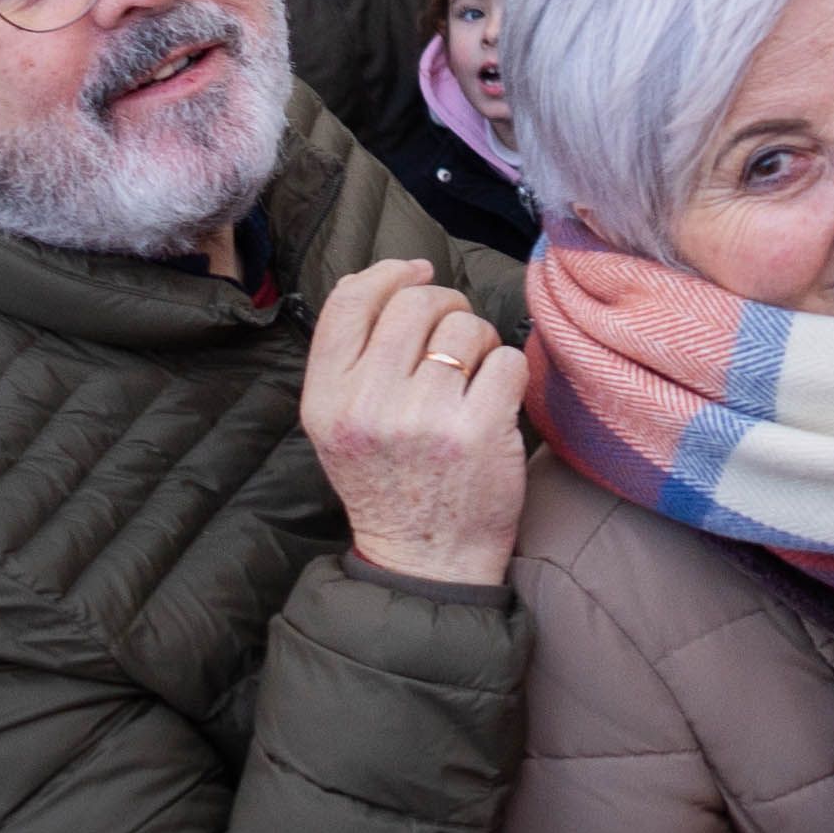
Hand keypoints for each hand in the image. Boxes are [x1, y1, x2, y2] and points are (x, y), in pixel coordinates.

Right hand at [297, 258, 529, 586]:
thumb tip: (386, 276)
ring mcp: (424, 418)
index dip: (389, 273)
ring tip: (470, 379)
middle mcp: (368, 405)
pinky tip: (493, 401)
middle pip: (415, 303)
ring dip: (478, 342)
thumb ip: (350, 355)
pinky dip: (508, 372)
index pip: (349, 301)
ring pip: (466, 327)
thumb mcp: (339, 425)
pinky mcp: (478, 430)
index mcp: (326, 399)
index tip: (417, 271)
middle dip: (446, 305)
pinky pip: (507, 358)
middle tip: (455, 335)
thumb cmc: (388, 483)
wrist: (426, 561)